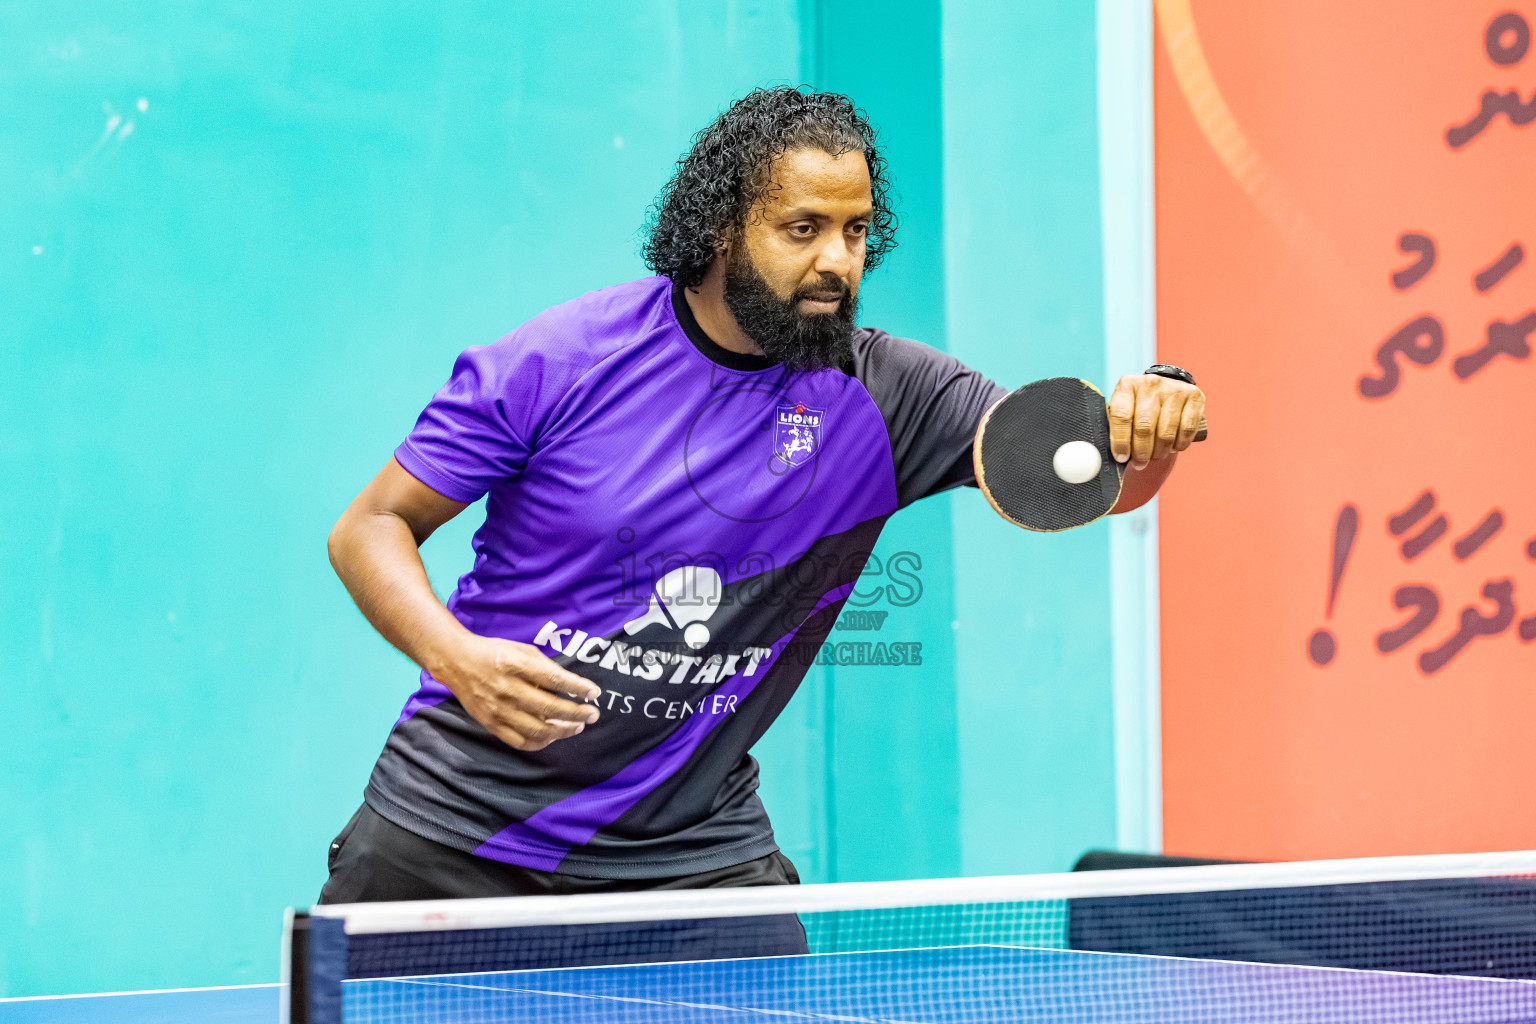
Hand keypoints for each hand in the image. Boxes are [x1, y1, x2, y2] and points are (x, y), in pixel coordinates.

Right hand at [434, 634, 602, 750]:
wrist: (457, 662)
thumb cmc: (495, 654)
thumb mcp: (522, 650)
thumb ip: (545, 668)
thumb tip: (572, 687)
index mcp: (516, 664)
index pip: (554, 679)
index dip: (577, 687)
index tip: (594, 693)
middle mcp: (507, 688)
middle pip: (549, 708)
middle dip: (576, 713)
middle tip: (593, 714)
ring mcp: (498, 709)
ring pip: (537, 729)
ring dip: (563, 730)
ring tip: (578, 726)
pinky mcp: (491, 724)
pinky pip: (520, 741)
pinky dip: (541, 742)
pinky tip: (553, 736)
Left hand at [1107, 374, 1205, 468]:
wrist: (1166, 390)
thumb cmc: (1138, 407)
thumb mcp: (1124, 410)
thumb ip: (1116, 428)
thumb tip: (1110, 457)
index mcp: (1127, 385)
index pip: (1121, 416)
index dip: (1120, 442)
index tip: (1121, 458)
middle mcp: (1151, 383)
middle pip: (1144, 427)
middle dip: (1141, 452)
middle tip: (1139, 464)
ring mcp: (1174, 389)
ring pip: (1166, 432)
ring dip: (1160, 452)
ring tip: (1155, 456)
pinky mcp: (1194, 397)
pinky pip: (1186, 430)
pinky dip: (1178, 445)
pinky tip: (1172, 447)